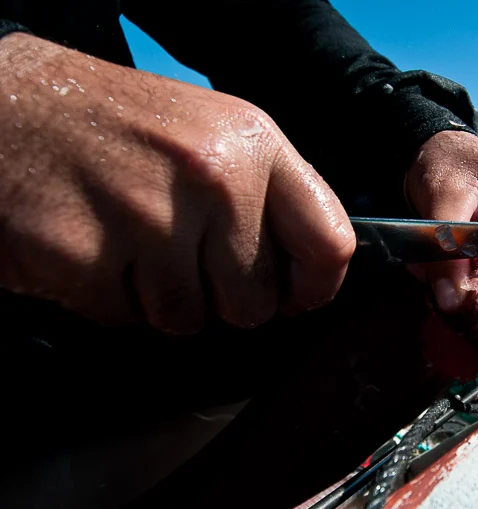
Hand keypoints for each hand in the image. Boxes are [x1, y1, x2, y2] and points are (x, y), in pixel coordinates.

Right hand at [0, 33, 354, 332]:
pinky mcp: (88, 255)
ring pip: (190, 318)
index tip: (296, 296)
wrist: (1, 106)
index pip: (329, 240)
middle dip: (220, 295)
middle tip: (178, 253)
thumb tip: (304, 268)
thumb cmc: (107, 125)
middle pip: (256, 299)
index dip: (314, 286)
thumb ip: (263, 194)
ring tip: (127, 238)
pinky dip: (106, 297)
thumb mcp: (208, 133)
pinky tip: (92, 247)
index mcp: (252, 142)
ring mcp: (150, 216)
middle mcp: (212, 176)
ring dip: (158, 296)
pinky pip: (126, 318)